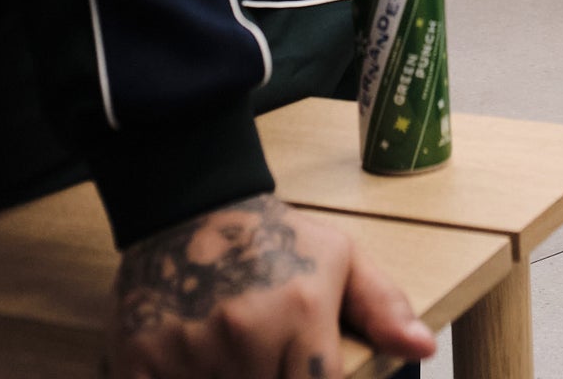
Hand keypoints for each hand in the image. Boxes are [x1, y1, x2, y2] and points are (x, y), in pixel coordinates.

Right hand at [107, 194, 435, 378]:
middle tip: (265, 355)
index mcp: (300, 313)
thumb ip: (383, 307)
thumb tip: (423, 348)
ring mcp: (190, 348)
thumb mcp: (340, 257)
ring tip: (231, 356)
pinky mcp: (139, 356)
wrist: (191, 200)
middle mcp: (247, 333)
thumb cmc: (275, 237)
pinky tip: (193, 366)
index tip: (299, 371)